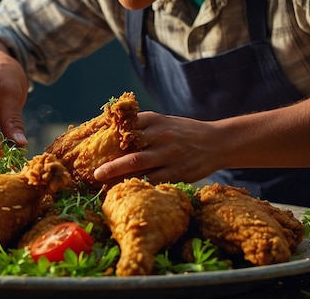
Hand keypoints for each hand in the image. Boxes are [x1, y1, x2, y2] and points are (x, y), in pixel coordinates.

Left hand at [93, 111, 222, 183]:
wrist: (218, 142)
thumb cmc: (185, 134)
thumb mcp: (165, 123)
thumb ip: (143, 128)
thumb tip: (111, 135)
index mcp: (155, 120)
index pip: (126, 125)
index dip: (107, 135)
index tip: (91, 145)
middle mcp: (161, 135)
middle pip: (129, 148)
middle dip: (110, 161)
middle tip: (93, 172)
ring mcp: (169, 154)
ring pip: (138, 164)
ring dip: (118, 174)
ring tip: (102, 182)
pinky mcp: (178, 171)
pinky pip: (154, 179)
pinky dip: (139, 184)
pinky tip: (127, 190)